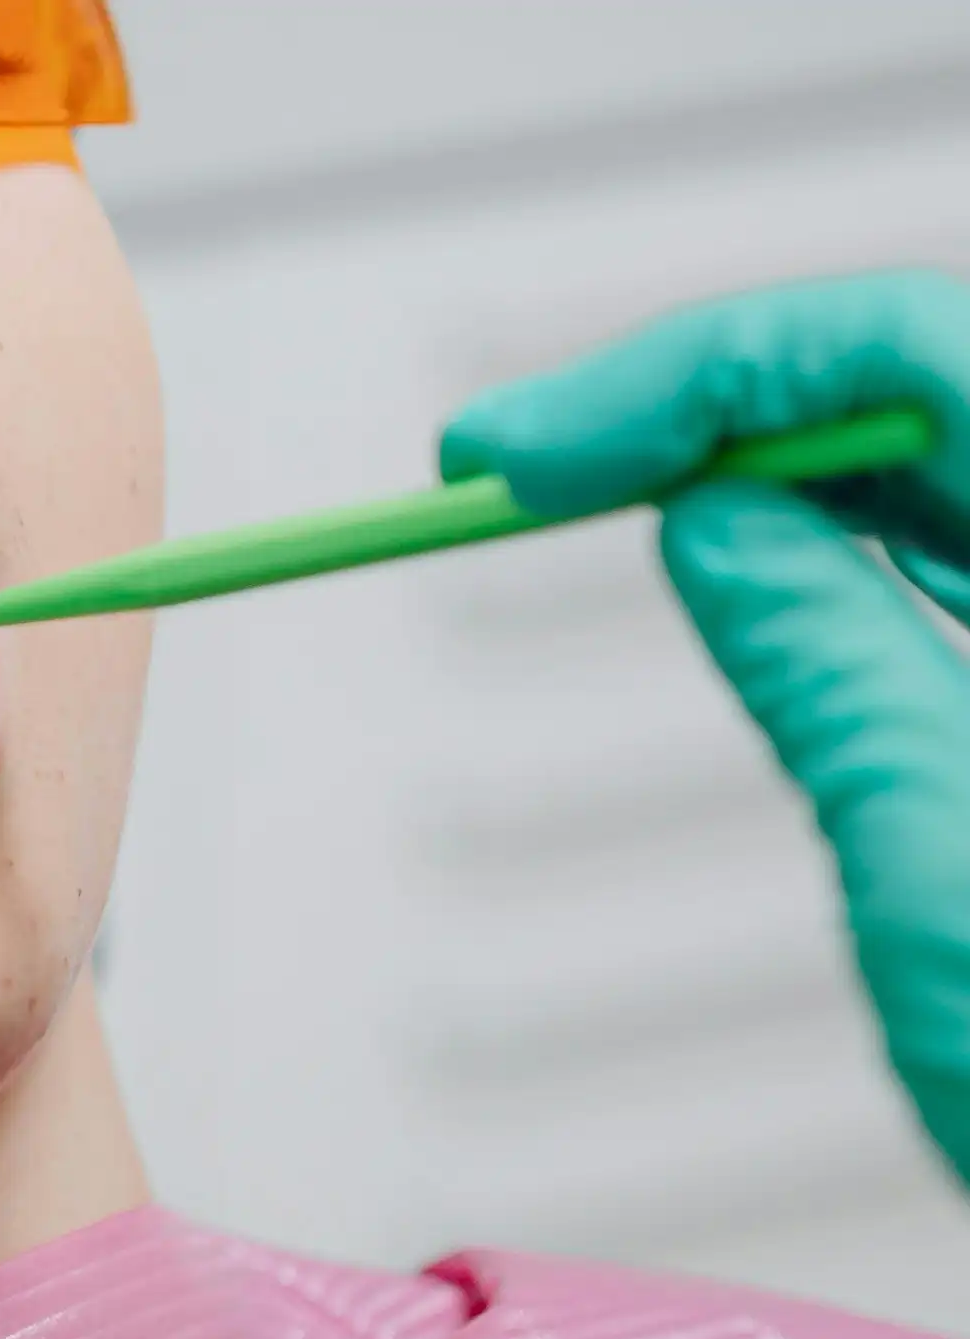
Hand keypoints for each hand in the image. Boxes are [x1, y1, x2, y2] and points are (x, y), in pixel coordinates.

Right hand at [440, 271, 969, 1184]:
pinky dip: (821, 529)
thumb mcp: (943, 874)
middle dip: (696, 402)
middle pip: (908, 388)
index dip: (695, 370)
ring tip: (587, 479)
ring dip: (746, 454)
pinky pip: (943, 545)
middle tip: (525, 457)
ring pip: (918, 459)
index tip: (531, 446)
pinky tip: (727, 534)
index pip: (913, 350)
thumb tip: (708, 524)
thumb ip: (828, 668)